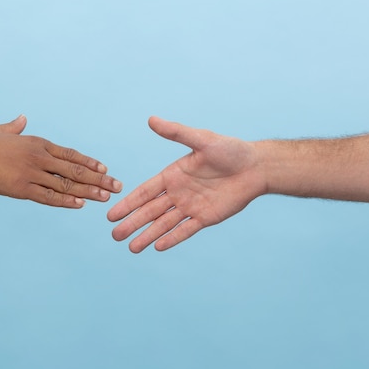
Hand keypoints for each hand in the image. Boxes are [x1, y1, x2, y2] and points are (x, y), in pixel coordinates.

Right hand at [0, 115, 121, 207]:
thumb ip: (13, 127)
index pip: (70, 154)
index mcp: (35, 142)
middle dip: (99, 179)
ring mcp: (30, 172)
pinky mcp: (20, 188)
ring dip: (89, 191)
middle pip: (75, 169)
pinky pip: (48, 196)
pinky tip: (81, 204)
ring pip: (66, 184)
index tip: (106, 169)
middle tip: (117, 186)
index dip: (90, 162)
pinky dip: (66, 201)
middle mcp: (38, 156)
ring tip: (106, 198)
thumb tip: (22, 118)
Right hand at [107, 116, 265, 251]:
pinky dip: (173, 238)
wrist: (256, 167)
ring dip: (148, 235)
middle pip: (150, 211)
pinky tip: (158, 246)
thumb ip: (176, 133)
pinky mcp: (206, 217)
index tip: (111, 214)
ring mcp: (191, 206)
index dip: (128, 203)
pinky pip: (186, 230)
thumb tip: (151, 119)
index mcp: (173, 175)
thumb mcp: (201, 139)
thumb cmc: (230, 150)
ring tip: (132, 248)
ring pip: (164, 224)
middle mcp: (178, 192)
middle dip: (132, 223)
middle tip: (115, 236)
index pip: (145, 192)